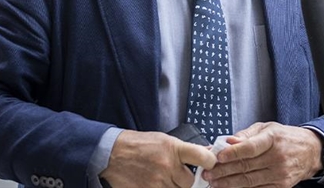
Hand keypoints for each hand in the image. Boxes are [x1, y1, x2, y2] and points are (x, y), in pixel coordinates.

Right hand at [100, 130, 216, 187]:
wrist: (113, 153)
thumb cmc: (139, 144)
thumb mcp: (164, 140)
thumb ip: (184, 150)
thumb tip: (205, 154)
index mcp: (174, 149)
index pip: (202, 157)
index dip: (210, 162)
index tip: (209, 164)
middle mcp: (167, 166)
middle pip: (189, 182)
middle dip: (185, 180)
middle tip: (177, 175)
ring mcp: (157, 182)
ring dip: (173, 186)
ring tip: (163, 178)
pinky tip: (155, 182)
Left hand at [203, 122, 321, 187]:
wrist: (311, 152)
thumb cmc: (286, 138)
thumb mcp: (267, 128)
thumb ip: (246, 135)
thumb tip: (228, 142)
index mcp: (273, 138)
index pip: (250, 147)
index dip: (233, 153)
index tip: (217, 156)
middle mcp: (277, 157)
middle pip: (246, 166)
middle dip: (223, 171)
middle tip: (208, 172)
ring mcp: (280, 174)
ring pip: (249, 181)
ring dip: (229, 183)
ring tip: (214, 182)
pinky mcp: (281, 186)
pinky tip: (230, 187)